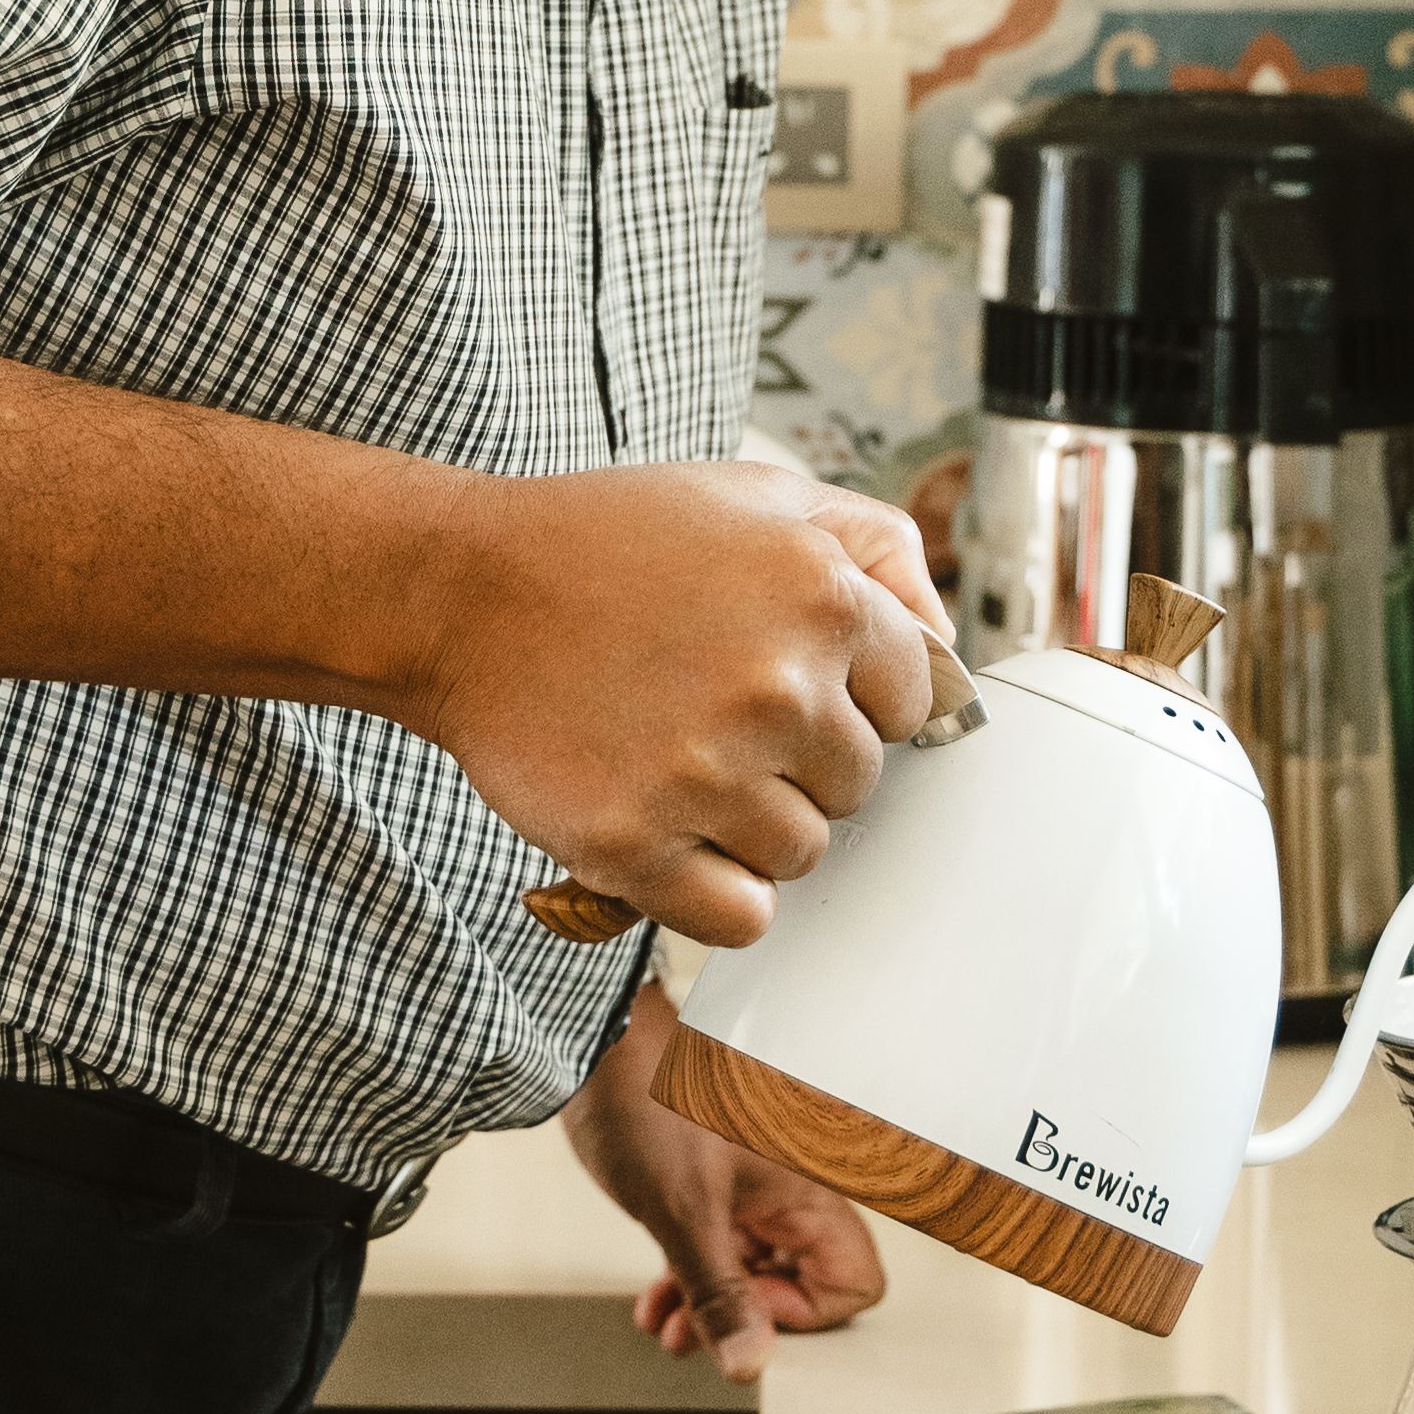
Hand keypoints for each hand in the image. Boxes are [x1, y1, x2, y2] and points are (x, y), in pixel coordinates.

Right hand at [412, 456, 950, 943]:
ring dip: (755, 826)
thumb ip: (874, 549)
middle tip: (720, 717)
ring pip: (803, 852)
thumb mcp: (759, 495)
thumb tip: (949, 644)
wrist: (464, 594)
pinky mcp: (636, 845)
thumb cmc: (611, 543)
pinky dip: (718, 896)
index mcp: (821, 596)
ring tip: (687, 765)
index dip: (856, 696)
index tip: (792, 683)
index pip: (917, 699)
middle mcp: (777, 687)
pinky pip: (742, 918)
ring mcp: (705, 773)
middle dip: (802, 761)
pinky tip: (677, 836)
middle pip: (860, 784)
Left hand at [564, 981, 886, 1381]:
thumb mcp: (683, 1211)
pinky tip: (657, 1299)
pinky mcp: (714, 1187)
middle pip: (804, 1283)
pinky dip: (694, 1280)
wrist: (596, 1047)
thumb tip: (750, 1362)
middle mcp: (791, 1189)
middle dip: (747, 1320)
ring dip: (712, 1307)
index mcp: (808, 1187)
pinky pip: (724, 1251)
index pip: (852, 1281)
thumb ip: (719, 1291)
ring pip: (757, 1271)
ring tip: (667, 1323)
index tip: (744, 1308)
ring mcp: (752, 1189)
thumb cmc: (648, 1102)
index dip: (798, 1313)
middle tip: (694, 1333)